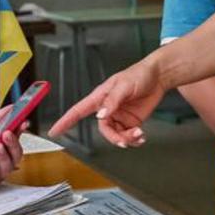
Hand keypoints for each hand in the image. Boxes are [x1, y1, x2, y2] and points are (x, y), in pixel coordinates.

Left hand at [0, 106, 28, 188]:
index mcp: (2, 143)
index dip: (21, 130)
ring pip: (8, 165)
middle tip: (6, 134)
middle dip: (13, 143)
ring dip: (4, 156)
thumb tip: (12, 107)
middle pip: (16, 153)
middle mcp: (2, 157)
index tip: (22, 122)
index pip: (16, 136)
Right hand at [47, 58, 162, 147]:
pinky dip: (134, 139)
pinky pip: (127, 135)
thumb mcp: (123, 85)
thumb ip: (112, 101)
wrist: (159, 76)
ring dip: (126, 139)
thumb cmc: (139, 74)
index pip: (78, 111)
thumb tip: (101, 115)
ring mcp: (119, 116)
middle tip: (124, 139)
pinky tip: (141, 136)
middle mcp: (108, 108)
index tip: (55, 131)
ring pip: (115, 135)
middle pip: (103, 129)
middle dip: (114, 137)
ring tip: (138, 135)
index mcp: (100, 97)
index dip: (65, 121)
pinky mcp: (131, 121)